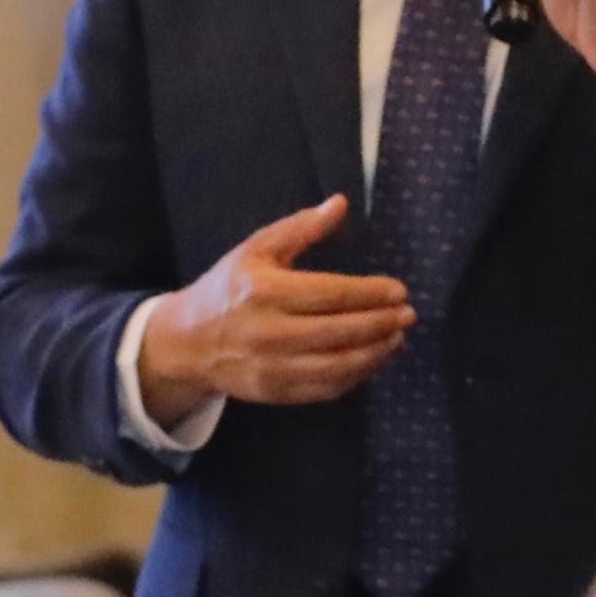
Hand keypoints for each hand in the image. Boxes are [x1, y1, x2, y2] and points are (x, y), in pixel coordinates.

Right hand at [137, 196, 412, 424]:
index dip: (370, 293)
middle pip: (339, 331)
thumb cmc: (228, 288)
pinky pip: (326, 388)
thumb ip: (301, 227)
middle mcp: (267, 331)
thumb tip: (341, 204)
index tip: (399, 290)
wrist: (188, 342)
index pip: (330, 294)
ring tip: (397, 338)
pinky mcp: (275, 392)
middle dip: (381, 323)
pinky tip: (373, 359)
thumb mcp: (256, 248)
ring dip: (376, 353)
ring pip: (338, 366)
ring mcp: (271, 367)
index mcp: (263, 291)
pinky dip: (357, 376)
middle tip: (408, 314)